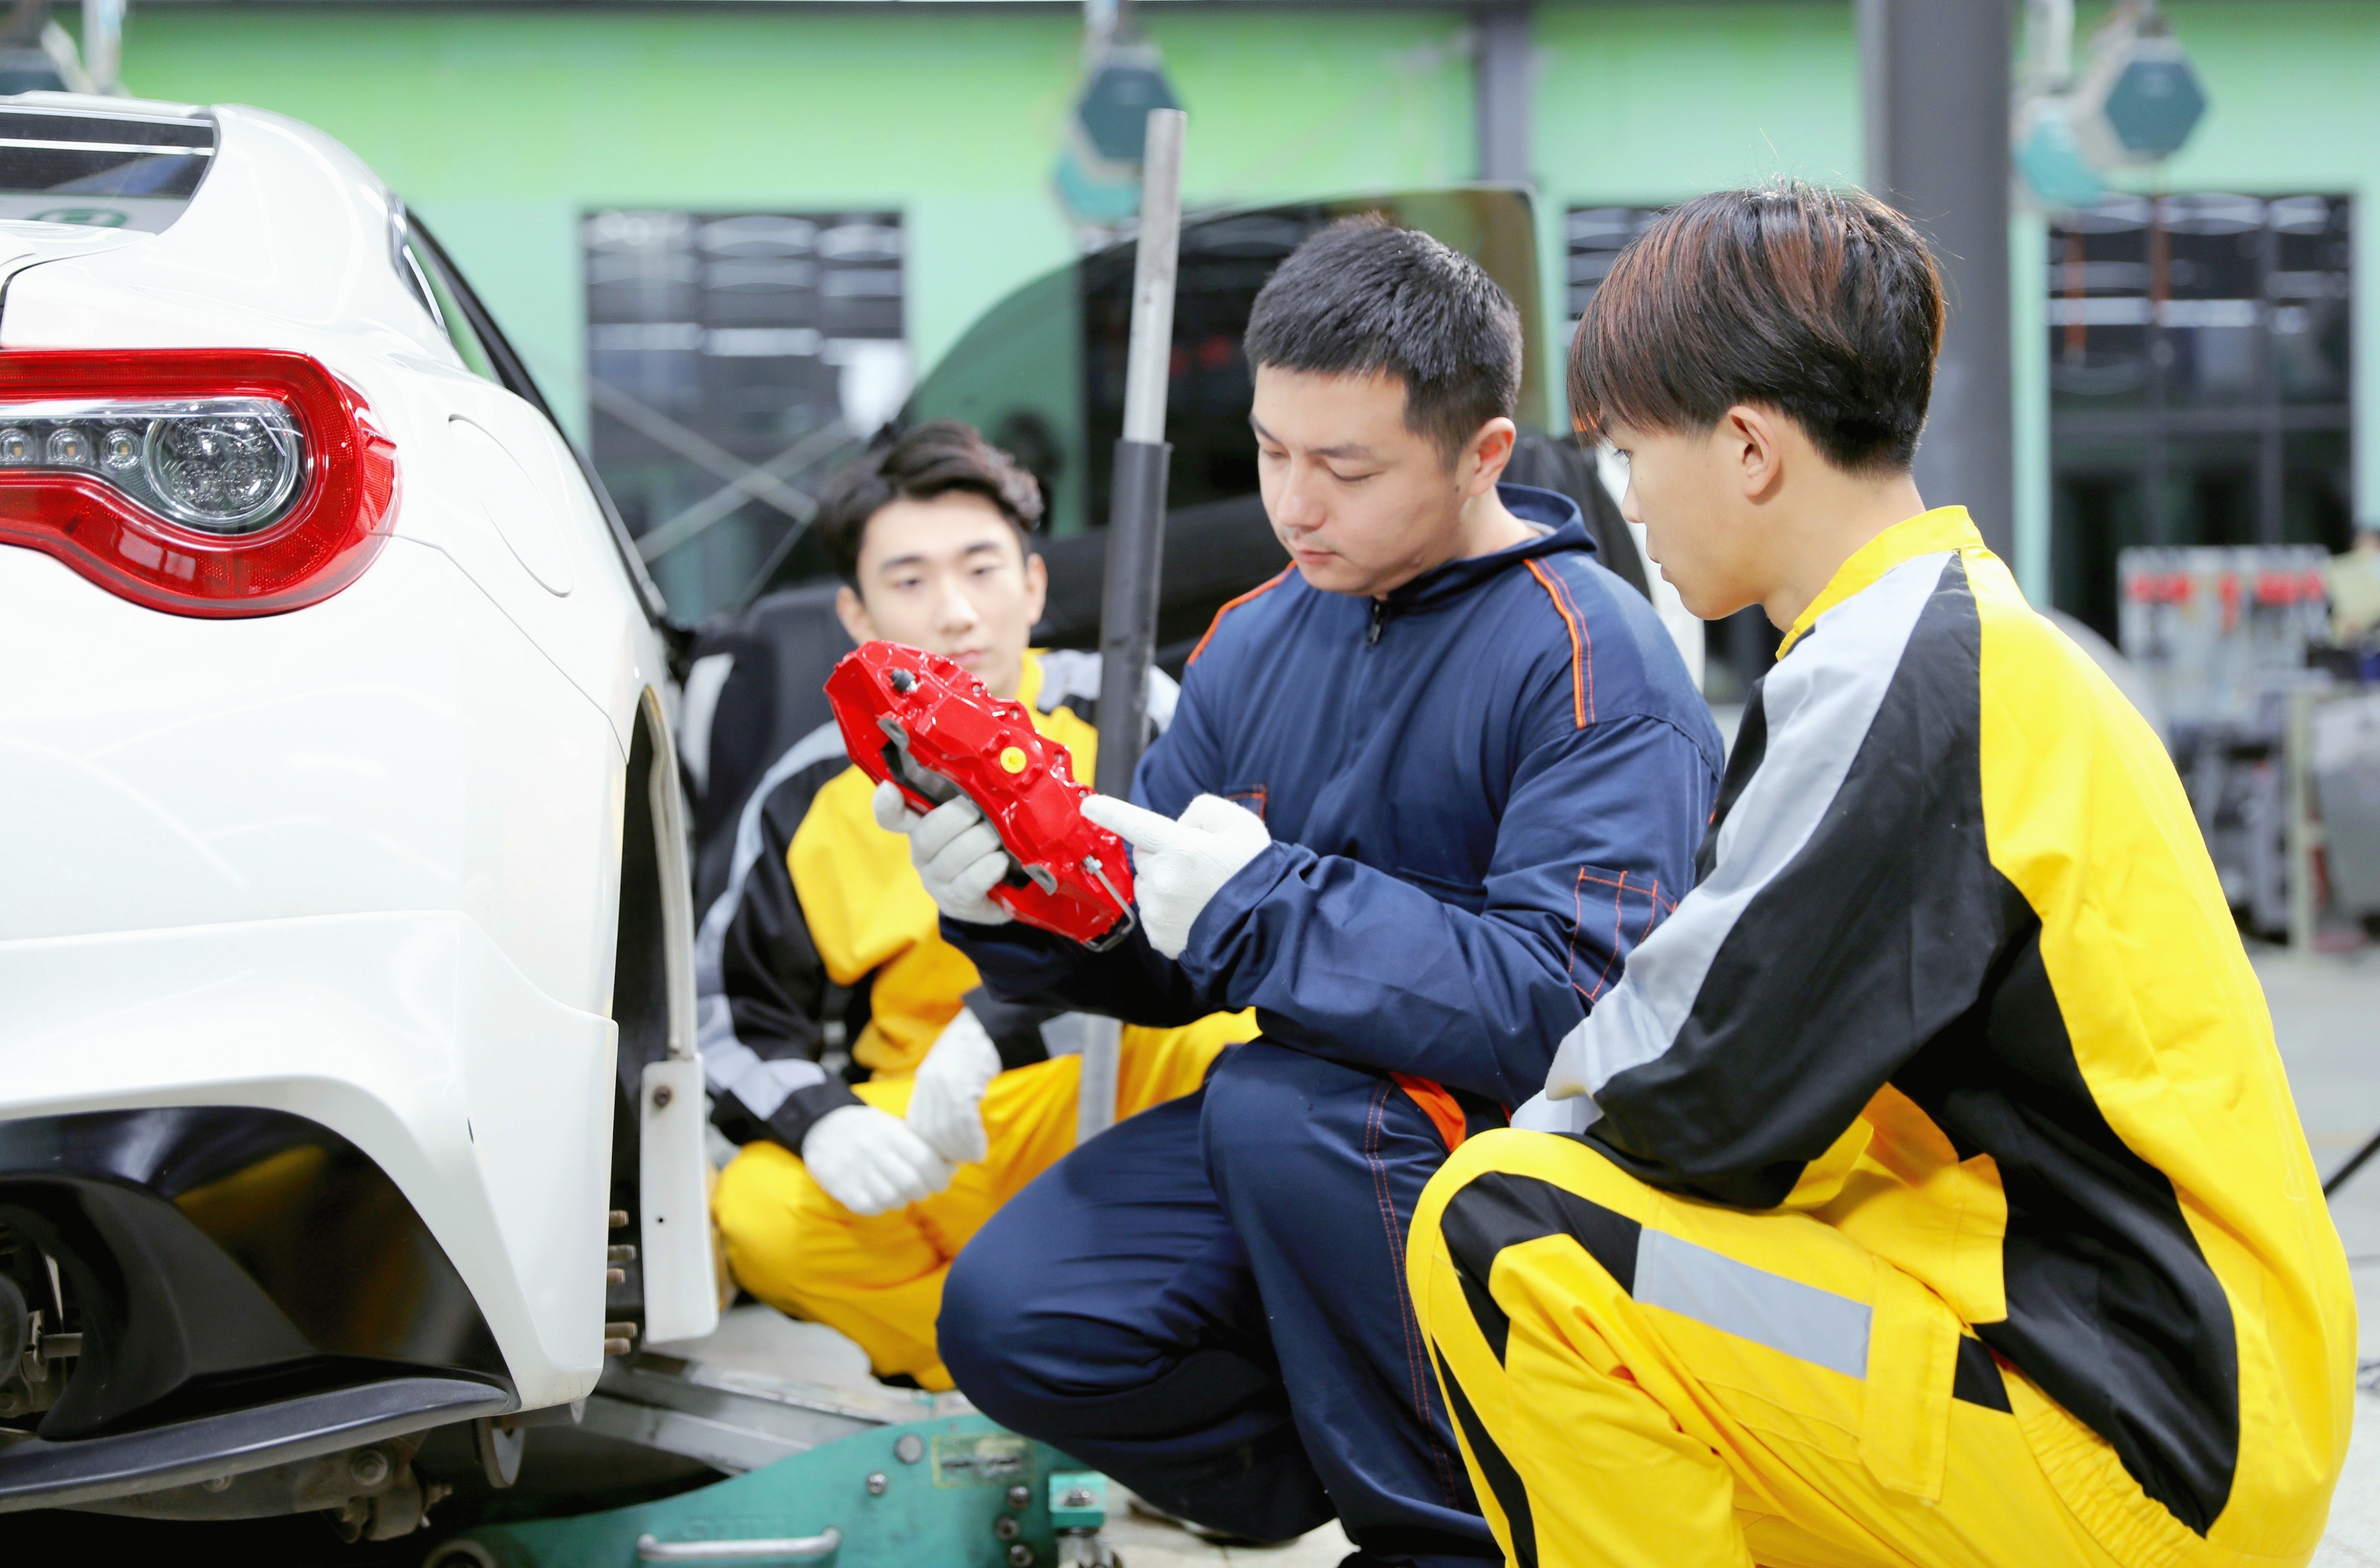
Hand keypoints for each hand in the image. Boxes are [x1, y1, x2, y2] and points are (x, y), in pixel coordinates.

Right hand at [799, 1104, 955, 1215]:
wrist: (823, 1126)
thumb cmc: (870, 1128)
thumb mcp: (894, 1125)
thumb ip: (922, 1144)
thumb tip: (953, 1166)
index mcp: (889, 1132)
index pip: (924, 1159)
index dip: (940, 1175)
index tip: (944, 1178)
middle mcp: (872, 1151)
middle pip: (911, 1183)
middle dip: (925, 1190)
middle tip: (925, 1188)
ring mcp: (854, 1171)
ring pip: (893, 1199)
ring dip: (904, 1199)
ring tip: (902, 1191)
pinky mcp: (840, 1188)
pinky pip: (871, 1208)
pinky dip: (882, 1206)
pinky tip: (883, 1195)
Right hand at [872, 780, 1012, 926]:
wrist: (1003, 891)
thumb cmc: (987, 844)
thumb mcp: (977, 816)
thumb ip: (971, 794)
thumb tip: (978, 769)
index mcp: (922, 825)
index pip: (892, 816)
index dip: (886, 804)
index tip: (890, 789)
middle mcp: (923, 853)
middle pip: (926, 834)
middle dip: (956, 819)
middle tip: (979, 813)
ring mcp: (937, 881)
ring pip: (950, 858)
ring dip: (979, 843)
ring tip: (997, 840)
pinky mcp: (957, 902)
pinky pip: (968, 884)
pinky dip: (986, 869)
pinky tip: (999, 861)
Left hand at [906, 1008, 1000, 1164]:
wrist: (989, 1026)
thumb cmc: (973, 1050)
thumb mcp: (948, 1071)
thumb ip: (940, 1098)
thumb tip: (940, 1135)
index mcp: (924, 1081)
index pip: (916, 1127)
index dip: (929, 1148)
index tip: (943, 1158)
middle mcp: (930, 1083)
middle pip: (929, 1133)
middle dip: (944, 1153)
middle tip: (960, 1161)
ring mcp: (946, 1083)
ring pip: (946, 1132)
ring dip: (961, 1150)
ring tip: (974, 1155)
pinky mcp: (964, 1084)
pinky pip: (964, 1122)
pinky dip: (972, 1141)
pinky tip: (980, 1148)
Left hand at [1079, 794, 1270, 959]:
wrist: (1268, 928)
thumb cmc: (1255, 873)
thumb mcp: (1240, 824)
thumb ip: (1202, 811)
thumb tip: (1178, 824)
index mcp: (1180, 847)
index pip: (1134, 823)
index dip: (1109, 812)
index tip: (1089, 806)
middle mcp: (1163, 879)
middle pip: (1144, 855)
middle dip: (1162, 854)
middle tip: (1198, 864)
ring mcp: (1158, 911)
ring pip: (1146, 885)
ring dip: (1164, 883)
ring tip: (1200, 892)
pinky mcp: (1158, 936)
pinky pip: (1152, 913)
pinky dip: (1167, 910)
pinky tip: (1195, 912)